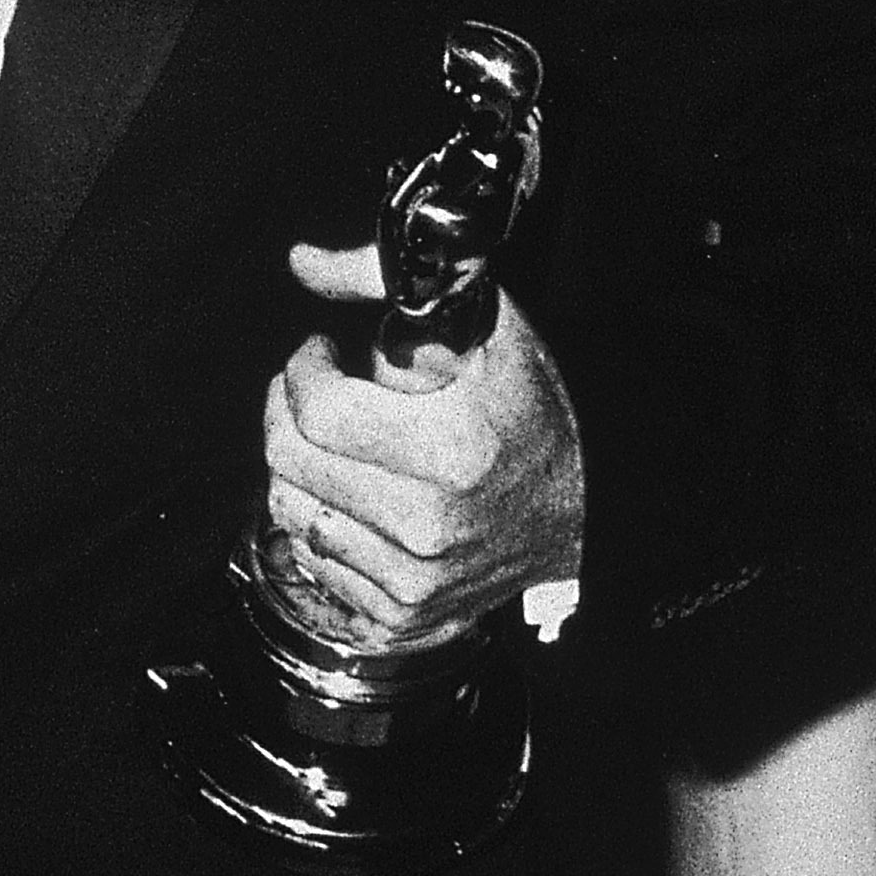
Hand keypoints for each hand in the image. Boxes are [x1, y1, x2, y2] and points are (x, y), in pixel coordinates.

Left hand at [262, 240, 584, 654]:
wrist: (589, 511)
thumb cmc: (531, 410)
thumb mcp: (484, 325)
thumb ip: (386, 276)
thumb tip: (302, 261)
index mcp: (452, 453)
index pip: (317, 409)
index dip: (302, 368)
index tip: (320, 350)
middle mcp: (429, 526)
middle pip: (289, 458)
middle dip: (286, 407)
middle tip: (314, 388)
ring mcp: (414, 579)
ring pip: (288, 507)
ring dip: (299, 462)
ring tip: (340, 440)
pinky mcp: (402, 614)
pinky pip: (313, 556)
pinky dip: (322, 516)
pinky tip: (357, 491)